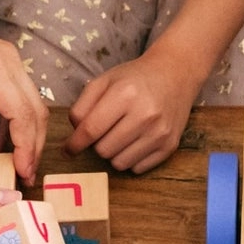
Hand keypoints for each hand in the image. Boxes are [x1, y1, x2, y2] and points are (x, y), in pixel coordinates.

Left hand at [0, 0, 46, 185]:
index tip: (22, 174)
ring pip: (21, 107)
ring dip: (3, 136)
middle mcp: (7, 61)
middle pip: (33, 111)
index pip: (24, 113)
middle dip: (26, 146)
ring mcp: (5, 61)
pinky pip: (7, 100)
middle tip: (18, 175)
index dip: (26, 148)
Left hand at [66, 41, 198, 171]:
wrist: (176, 74)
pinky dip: (131, 159)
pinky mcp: (170, 146)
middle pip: (103, 150)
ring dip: (114, 153)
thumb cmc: (135, 78)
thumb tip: (74, 136)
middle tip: (105, 131)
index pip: (91, 130)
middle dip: (97, 144)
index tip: (68, 149)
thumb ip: (82, 106)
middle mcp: (145, 115)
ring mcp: (160, 132)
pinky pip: (137, 168)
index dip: (74, 143)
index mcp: (125, 94)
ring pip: (119, 163)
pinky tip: (135, 141)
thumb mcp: (104, 81)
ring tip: (120, 135)